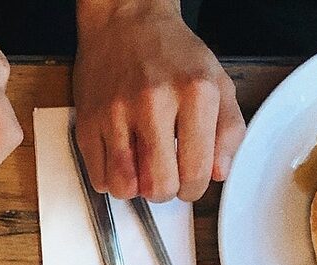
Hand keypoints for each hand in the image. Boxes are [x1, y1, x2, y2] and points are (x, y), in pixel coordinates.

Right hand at [73, 0, 243, 200]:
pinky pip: (98, 178)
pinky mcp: (88, 123)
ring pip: (124, 188)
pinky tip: (122, 159)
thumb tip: (220, 172)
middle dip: (165, 192)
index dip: (194, 188)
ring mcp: (116, 114)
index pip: (196, 172)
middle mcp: (154, 103)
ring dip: (136, 189)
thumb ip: (228, 129)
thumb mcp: (217, 81)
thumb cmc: (172, 53)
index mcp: (195, 94)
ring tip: (142, 171)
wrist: (125, 21)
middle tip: (166, 178)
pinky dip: (111, 178)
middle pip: (159, 187)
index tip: (190, 183)